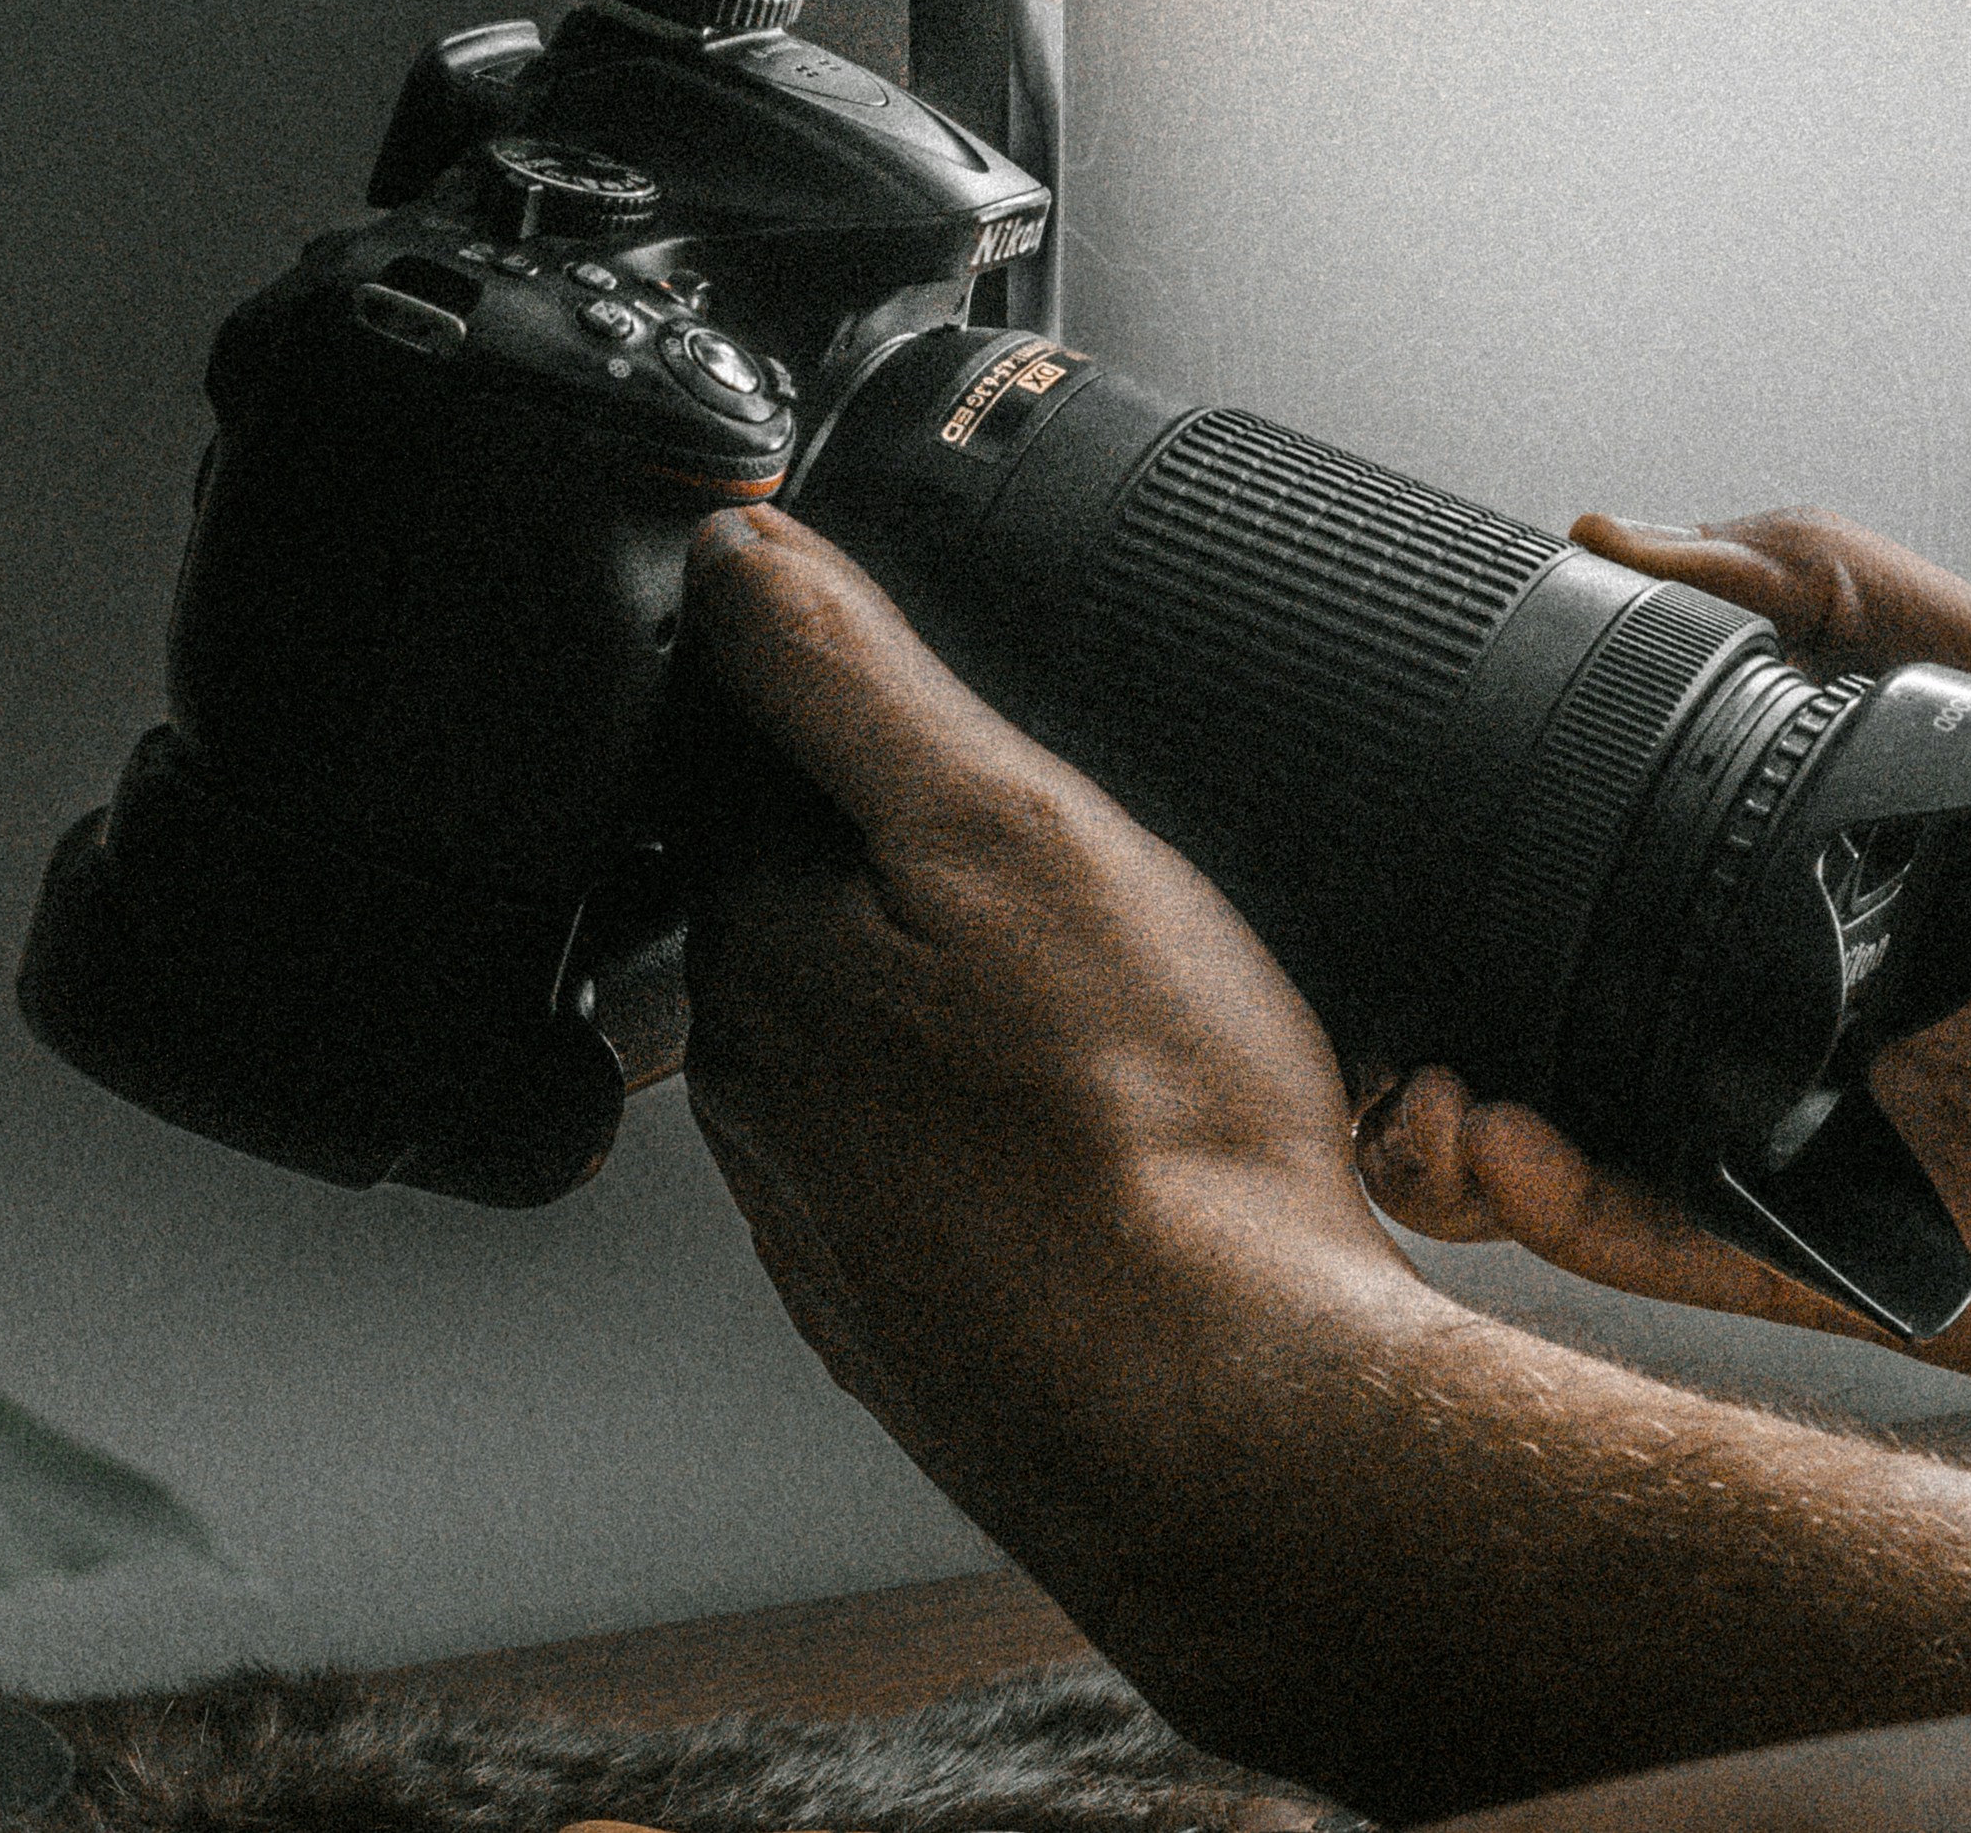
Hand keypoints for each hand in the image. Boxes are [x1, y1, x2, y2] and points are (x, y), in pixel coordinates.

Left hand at [673, 505, 1445, 1465]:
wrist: (1235, 1422)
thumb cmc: (1148, 1139)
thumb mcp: (1010, 826)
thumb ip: (853, 680)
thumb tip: (734, 549)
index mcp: (759, 954)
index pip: (735, 762)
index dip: (840, 695)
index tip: (945, 697)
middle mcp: (762, 1096)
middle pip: (809, 906)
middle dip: (915, 861)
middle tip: (1076, 860)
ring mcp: (833, 1222)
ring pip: (886, 1045)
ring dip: (971, 1004)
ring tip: (1116, 1004)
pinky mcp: (918, 1316)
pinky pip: (949, 1174)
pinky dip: (1018, 1133)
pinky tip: (1119, 1137)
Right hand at [1358, 510, 1970, 1404]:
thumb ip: (1884, 608)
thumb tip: (1657, 531)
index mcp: (1851, 893)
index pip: (1628, 882)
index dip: (1506, 870)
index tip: (1410, 817)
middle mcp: (1819, 1029)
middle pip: (1583, 1037)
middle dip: (1448, 1032)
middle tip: (1361, 996)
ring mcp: (1837, 1157)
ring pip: (1604, 1163)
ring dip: (1481, 1142)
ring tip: (1421, 1094)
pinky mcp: (1873, 1278)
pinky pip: (1693, 1259)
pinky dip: (1588, 1224)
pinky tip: (1520, 1164)